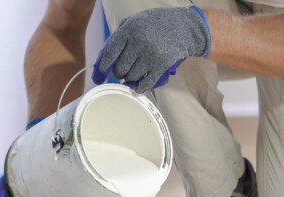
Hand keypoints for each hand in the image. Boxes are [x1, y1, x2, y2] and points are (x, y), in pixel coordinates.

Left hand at [92, 6, 210, 92]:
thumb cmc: (155, 25)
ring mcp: (151, 54)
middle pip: (119, 69)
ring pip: (130, 78)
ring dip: (130, 78)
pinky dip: (139, 88)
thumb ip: (118, 38)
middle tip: (123, 71)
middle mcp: (139, 41)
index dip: (101, 68)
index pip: (109, 53)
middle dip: (119, 73)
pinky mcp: (162, 65)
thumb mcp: (134, 22)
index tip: (98, 77)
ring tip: (135, 71)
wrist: (185, 26)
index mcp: (129, 29)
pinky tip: (138, 86)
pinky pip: (145, 84)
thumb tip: (103, 62)